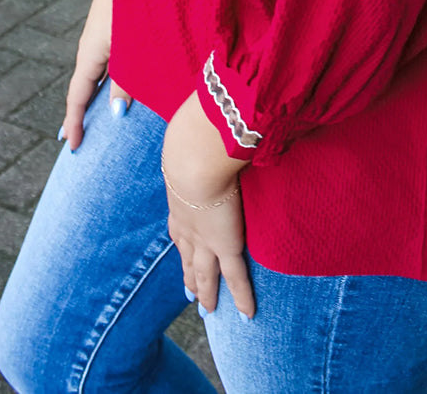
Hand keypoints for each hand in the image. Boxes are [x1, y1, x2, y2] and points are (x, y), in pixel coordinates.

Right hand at [60, 0, 133, 149]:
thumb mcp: (131, 44)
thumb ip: (126, 79)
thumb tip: (117, 112)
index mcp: (91, 52)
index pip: (77, 96)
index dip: (75, 123)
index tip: (73, 146)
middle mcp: (93, 45)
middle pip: (85, 88)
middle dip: (84, 114)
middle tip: (82, 141)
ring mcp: (103, 35)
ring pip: (98, 74)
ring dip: (99, 96)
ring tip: (103, 120)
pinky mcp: (115, 25)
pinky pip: (108, 61)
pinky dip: (110, 79)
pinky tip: (123, 84)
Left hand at [162, 92, 253, 318]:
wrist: (193, 156)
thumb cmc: (192, 138)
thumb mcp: (192, 136)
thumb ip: (201, 130)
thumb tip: (206, 112)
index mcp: (179, 198)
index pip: (179, 226)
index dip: (181, 240)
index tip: (181, 247)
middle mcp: (187, 224)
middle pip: (186, 256)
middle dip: (188, 274)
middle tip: (188, 292)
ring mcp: (205, 238)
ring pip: (205, 273)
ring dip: (206, 291)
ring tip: (207, 308)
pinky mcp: (225, 245)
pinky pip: (237, 278)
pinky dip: (242, 297)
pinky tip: (247, 314)